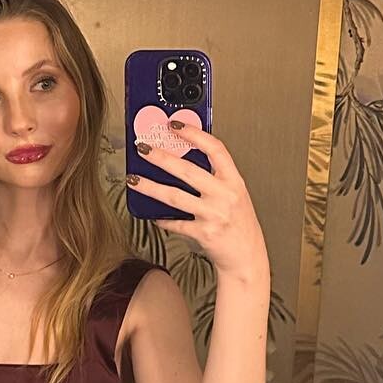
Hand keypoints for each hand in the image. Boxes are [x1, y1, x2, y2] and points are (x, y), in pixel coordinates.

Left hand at [129, 124, 268, 280]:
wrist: (247, 257)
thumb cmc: (240, 225)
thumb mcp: (235, 195)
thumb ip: (215, 178)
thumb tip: (184, 158)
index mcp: (234, 181)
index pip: (215, 149)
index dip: (194, 134)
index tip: (174, 125)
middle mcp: (225, 196)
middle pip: (188, 170)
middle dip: (161, 157)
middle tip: (143, 148)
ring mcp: (214, 214)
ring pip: (175, 196)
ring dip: (151, 187)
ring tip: (134, 179)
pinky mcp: (204, 233)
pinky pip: (176, 223)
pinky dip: (162, 218)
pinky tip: (152, 214)